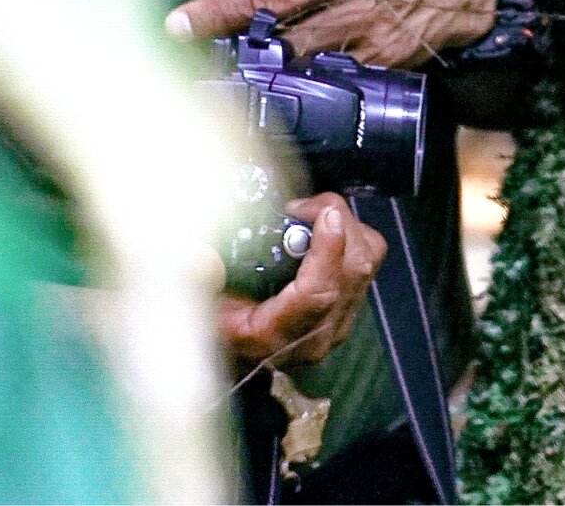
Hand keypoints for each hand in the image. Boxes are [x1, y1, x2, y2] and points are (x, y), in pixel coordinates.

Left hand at [167, 0, 498, 68]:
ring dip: (247, 50)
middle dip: (218, 13)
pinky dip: (294, 76)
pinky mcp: (374, 60)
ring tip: (209, 56)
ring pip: (291, 44)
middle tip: (175, 26)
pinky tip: (268, 81)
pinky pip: (324, 71)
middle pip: (272, 0)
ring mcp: (360, 26)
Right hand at [216, 193, 385, 369]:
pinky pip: (366, 264)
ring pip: (367, 263)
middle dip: (338, 223)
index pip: (317, 295)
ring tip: (310, 216)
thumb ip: (199, 280)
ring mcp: (338, 323)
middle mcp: (316, 334)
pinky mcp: (348, 309)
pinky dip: (351, 237)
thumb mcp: (197, 305)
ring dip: (346, 227)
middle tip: (300, 207)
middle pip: (353, 272)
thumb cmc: (215, 326)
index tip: (324, 213)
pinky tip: (319, 232)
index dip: (326, 250)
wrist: (238, 356)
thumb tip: (201, 256)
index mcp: (276, 336)